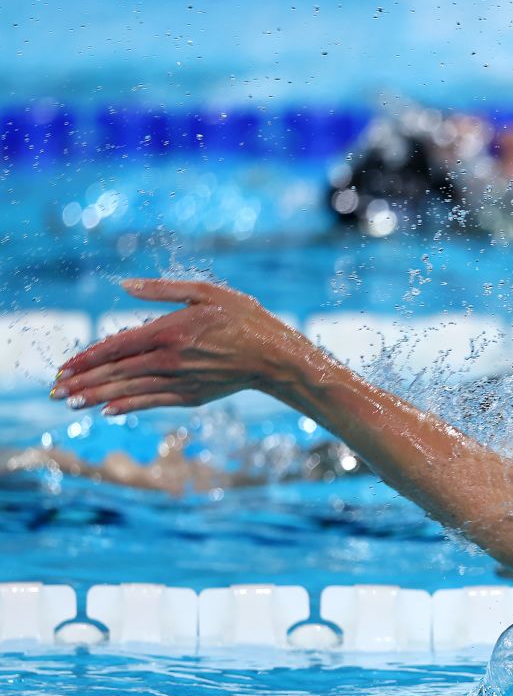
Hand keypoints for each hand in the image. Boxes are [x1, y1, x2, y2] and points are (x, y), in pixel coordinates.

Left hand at [51, 278, 295, 415]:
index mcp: (169, 331)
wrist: (275, 357)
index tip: (64, 366)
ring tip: (72, 402)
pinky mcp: (191, 396)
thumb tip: (124, 285)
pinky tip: (108, 410)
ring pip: (129, 390)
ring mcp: (180, 381)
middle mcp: (170, 359)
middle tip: (55, 390)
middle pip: (116, 372)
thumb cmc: (243, 319)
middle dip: (83, 381)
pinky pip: (152, 402)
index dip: (87, 357)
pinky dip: (128, 406)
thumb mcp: (206, 292)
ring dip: (97, 397)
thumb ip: (162, 289)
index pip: (116, 346)